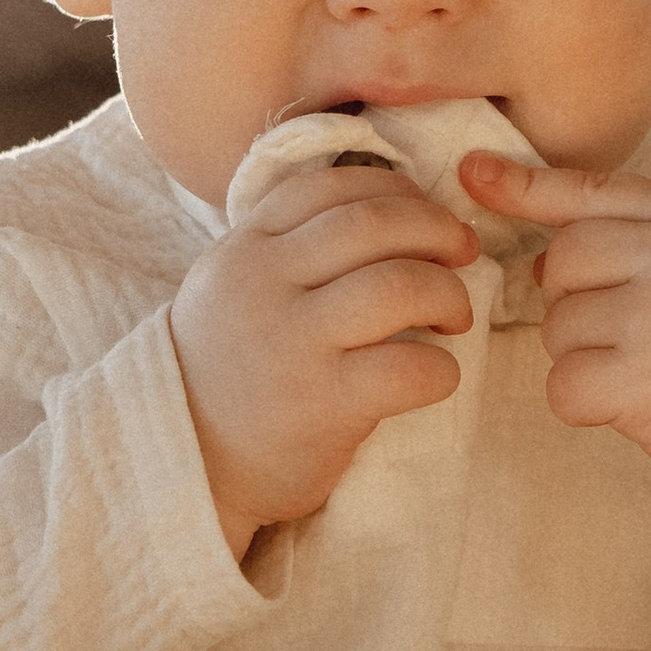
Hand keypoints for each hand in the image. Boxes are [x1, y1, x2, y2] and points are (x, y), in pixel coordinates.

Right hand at [171, 167, 479, 559]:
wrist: (188, 463)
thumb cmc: (229, 373)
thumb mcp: (232, 288)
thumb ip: (288, 247)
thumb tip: (393, 212)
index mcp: (245, 249)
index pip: (331, 188)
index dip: (397, 191)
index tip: (426, 215)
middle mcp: (264, 284)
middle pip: (373, 223)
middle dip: (437, 230)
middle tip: (462, 255)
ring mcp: (292, 342)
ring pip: (399, 285)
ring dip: (448, 294)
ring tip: (454, 317)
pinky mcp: (322, 403)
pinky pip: (409, 368)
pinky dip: (442, 369)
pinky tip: (437, 376)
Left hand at [461, 153, 650, 568]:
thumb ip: (641, 238)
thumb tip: (538, 258)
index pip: (592, 190)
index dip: (525, 185)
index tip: (471, 173)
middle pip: (561, 262)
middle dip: (574, 302)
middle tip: (627, 334)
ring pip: (558, 327)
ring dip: (583, 357)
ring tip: (646, 369)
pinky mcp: (645, 380)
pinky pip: (564, 384)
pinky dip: (584, 403)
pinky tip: (633, 405)